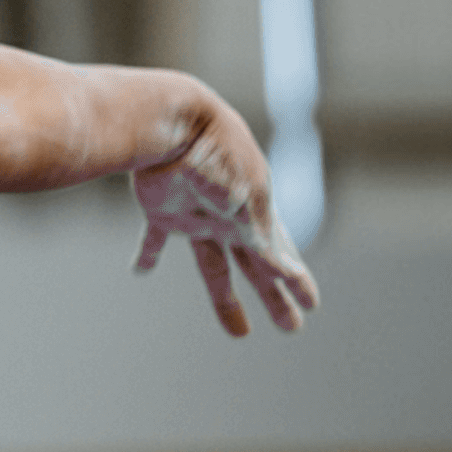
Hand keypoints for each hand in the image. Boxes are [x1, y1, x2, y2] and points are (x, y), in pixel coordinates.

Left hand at [131, 114, 319, 335]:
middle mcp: (229, 217)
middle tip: (292, 328)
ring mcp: (195, 214)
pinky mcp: (161, 208)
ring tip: (240, 331)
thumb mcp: (249, 196)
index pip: (281, 255)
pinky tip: (139, 270)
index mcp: (255, 213)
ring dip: (225, 297)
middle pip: (254, 267)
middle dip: (274, 297)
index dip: (296, 282)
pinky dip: (146, 254)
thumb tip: (288, 272)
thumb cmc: (217, 154)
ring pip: (213, 264)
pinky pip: (153, 237)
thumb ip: (264, 237)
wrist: (172, 121)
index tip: (311, 305)